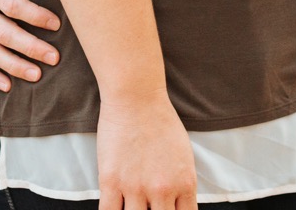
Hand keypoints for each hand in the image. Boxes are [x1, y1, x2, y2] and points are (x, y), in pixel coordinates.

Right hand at [96, 90, 196, 209]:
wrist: (136, 97)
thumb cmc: (161, 121)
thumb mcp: (184, 156)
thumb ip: (182, 185)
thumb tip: (176, 206)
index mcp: (185, 184)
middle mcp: (162, 190)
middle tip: (148, 207)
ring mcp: (135, 187)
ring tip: (131, 204)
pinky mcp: (111, 181)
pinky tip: (114, 207)